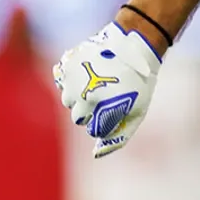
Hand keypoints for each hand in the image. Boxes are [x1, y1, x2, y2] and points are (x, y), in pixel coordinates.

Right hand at [52, 22, 161, 157]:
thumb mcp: (137, 111)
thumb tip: (95, 155)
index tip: (117, 105)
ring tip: (99, 81)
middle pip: (79, 118)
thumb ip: (118, 137)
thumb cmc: (138, 82)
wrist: (132, 44)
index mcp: (103, 108)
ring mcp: (72, 80)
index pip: (95, 130)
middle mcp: (83, 96)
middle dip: (92, 110)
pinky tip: (88, 71)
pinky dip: (72, 80)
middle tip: (107, 93)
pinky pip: (62, 82)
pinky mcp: (65, 66)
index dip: (108, 120)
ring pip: (68, 100)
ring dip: (80, 95)